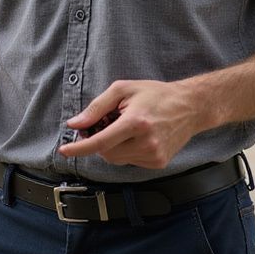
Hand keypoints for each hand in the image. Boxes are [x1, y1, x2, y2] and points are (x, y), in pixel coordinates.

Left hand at [58, 79, 202, 168]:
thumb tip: (76, 124)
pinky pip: (130, 161)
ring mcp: (154, 156)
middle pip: (106, 153)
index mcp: (136, 122)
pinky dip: (125, 150)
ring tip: (124, 127)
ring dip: (112, 146)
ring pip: (117, 159)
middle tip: (104, 123)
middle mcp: (146, 143)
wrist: (190, 106)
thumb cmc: (155, 94)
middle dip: (98, 141)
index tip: (64, 151)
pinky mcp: (158, 163)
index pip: (100, 142)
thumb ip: (97, 107)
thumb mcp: (123, 89)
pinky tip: (136, 136)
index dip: (79, 148)